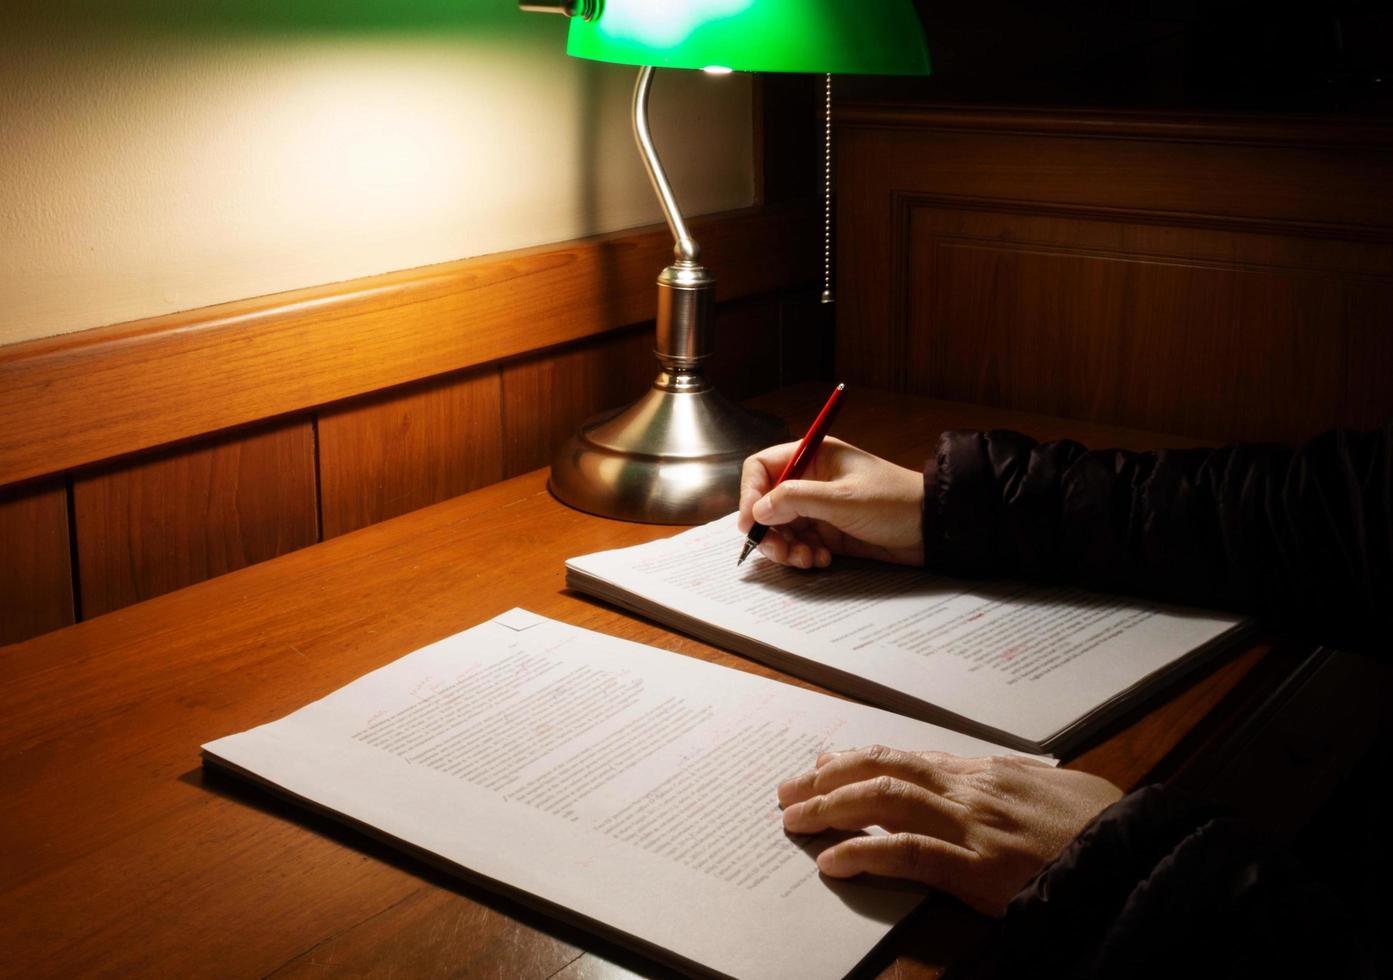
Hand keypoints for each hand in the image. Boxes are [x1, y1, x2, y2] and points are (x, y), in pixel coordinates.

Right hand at [737, 438, 924, 568]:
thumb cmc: (894, 501)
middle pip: (766, 503)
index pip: (762, 468)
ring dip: (786, 548)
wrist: (932, 528)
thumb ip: (796, 500)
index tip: (751, 523)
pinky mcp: (828, 532)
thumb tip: (757, 511)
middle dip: (769, 530)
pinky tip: (822, 561)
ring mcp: (819, 508)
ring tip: (807, 559)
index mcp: (812, 457)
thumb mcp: (842, 499)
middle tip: (781, 552)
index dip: (750, 494)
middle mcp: (811, 480)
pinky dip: (803, 555)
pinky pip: (800, 544)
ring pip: (781, 528)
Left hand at [777, 746, 1122, 916]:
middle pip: (884, 768)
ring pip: (887, 799)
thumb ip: (1017, 784)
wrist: (1146, 857)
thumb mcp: (1059, 793)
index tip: (823, 763)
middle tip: (787, 789)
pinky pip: (911, 853)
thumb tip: (990, 775)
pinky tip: (834, 861)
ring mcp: (975, 827)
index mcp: (990, 774)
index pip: (909, 758)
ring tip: (794, 819)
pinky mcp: (981, 869)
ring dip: (832, 807)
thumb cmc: (1108, 830)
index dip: (859, 759)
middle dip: (828, 776)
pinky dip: (867, 853)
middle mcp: (974, 790)